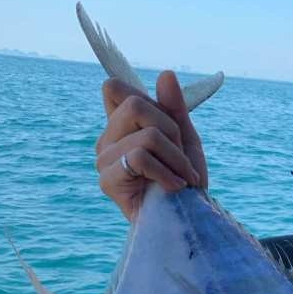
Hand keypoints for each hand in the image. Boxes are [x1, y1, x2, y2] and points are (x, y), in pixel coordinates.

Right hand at [95, 71, 206, 221]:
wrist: (189, 219)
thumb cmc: (185, 181)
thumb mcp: (186, 140)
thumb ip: (174, 108)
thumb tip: (166, 74)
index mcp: (120, 126)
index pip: (114, 88)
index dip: (147, 101)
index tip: (172, 131)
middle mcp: (106, 139)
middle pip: (135, 103)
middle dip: (171, 130)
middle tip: (182, 159)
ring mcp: (103, 159)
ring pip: (147, 134)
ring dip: (176, 158)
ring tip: (182, 178)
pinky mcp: (107, 180)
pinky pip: (141, 157)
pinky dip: (168, 173)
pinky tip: (175, 188)